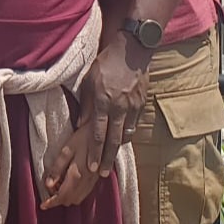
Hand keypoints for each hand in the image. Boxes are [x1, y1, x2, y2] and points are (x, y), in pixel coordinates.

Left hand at [41, 121, 101, 208]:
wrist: (103, 133)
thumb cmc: (82, 138)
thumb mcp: (66, 150)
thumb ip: (57, 168)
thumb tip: (48, 184)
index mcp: (77, 175)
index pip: (62, 196)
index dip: (52, 202)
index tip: (42, 205)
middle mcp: (87, 181)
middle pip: (70, 200)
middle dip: (58, 199)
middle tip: (49, 189)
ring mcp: (93, 181)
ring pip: (78, 198)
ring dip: (66, 197)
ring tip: (57, 186)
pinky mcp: (97, 179)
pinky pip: (84, 193)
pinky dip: (75, 193)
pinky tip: (68, 183)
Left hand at [81, 34, 149, 178]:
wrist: (132, 50)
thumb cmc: (106, 64)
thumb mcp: (89, 82)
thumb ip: (86, 105)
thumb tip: (81, 125)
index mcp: (102, 101)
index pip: (97, 133)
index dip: (93, 152)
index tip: (90, 167)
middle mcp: (118, 107)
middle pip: (112, 140)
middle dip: (106, 159)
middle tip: (101, 173)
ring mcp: (132, 107)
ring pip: (125, 135)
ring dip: (117, 149)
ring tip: (110, 160)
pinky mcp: (142, 104)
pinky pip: (134, 124)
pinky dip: (127, 134)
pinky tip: (122, 140)